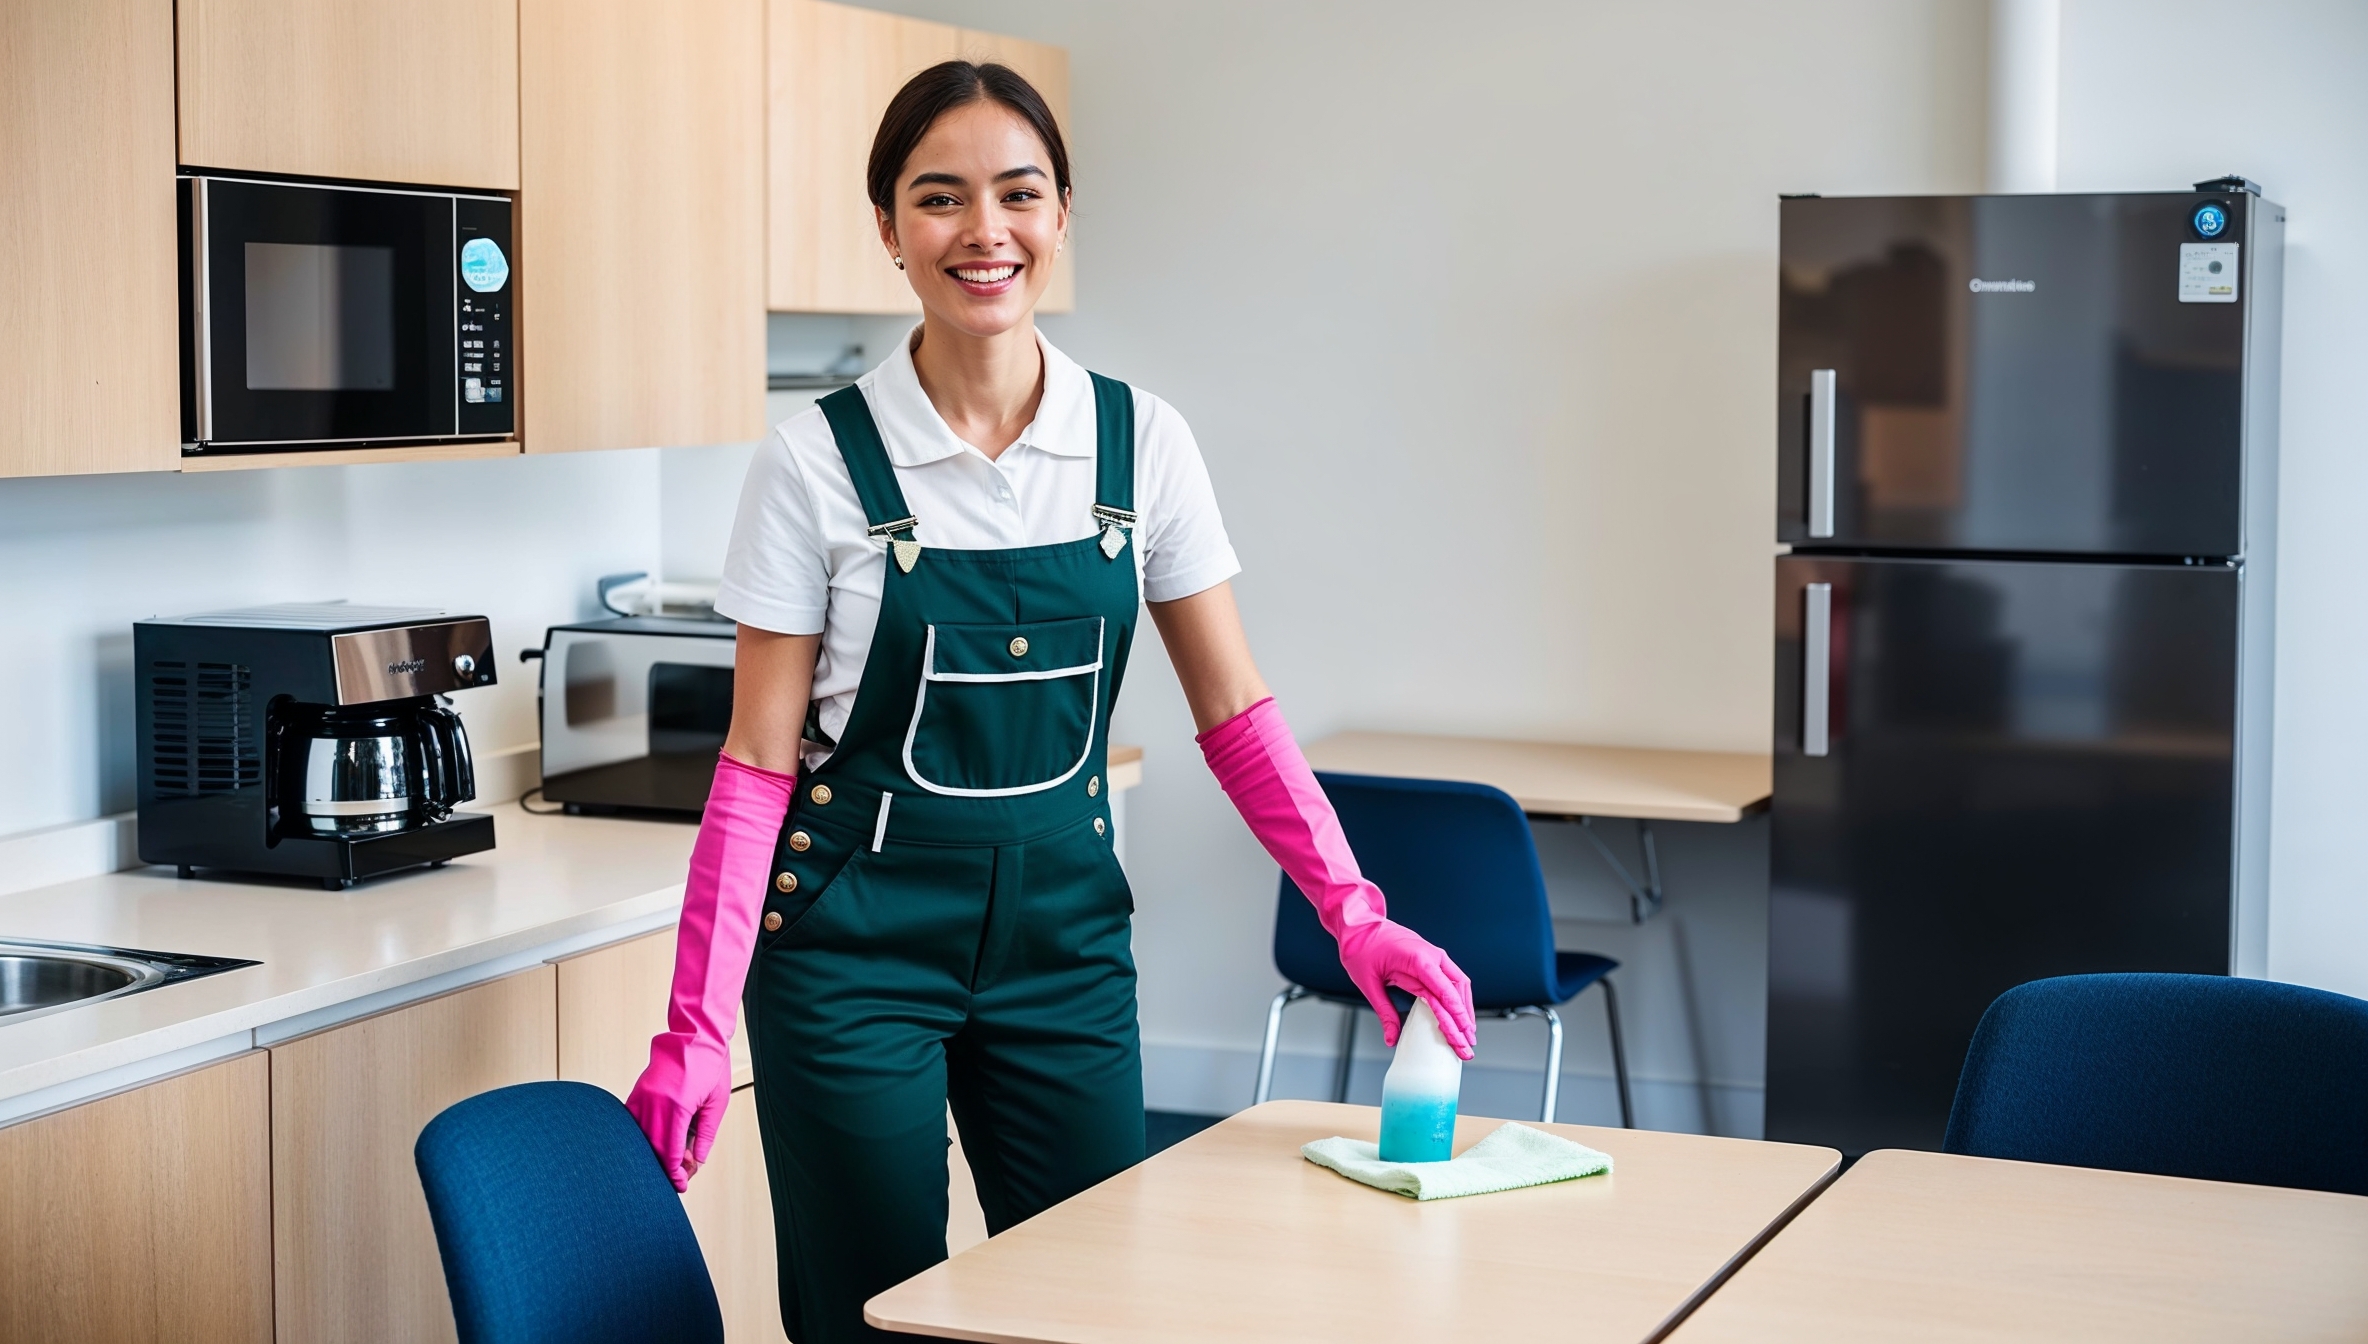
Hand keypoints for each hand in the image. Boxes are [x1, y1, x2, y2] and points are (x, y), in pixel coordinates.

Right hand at [625, 1043, 732, 1191]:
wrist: (697, 1034)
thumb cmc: (711, 1065)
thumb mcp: (716, 1103)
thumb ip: (705, 1134)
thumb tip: (697, 1160)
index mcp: (677, 1106)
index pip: (669, 1152)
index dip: (674, 1173)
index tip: (681, 1183)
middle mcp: (655, 1102)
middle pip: (652, 1148)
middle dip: (665, 1166)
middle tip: (679, 1174)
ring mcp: (642, 1095)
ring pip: (640, 1137)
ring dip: (653, 1152)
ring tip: (671, 1158)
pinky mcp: (638, 1090)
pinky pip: (632, 1120)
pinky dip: (641, 1135)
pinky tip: (652, 1142)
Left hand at [1337, 919, 1476, 1058]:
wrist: (1360, 924)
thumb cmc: (1361, 948)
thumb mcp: (1368, 983)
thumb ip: (1384, 1012)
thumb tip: (1391, 1038)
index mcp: (1418, 960)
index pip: (1445, 992)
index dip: (1456, 1017)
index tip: (1462, 1036)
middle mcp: (1432, 956)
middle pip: (1456, 992)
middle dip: (1464, 1021)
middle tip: (1468, 1045)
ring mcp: (1434, 956)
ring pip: (1460, 985)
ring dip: (1465, 1010)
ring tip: (1468, 1034)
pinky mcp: (1432, 959)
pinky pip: (1452, 980)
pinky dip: (1458, 998)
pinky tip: (1460, 1014)